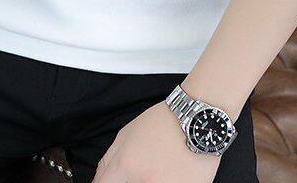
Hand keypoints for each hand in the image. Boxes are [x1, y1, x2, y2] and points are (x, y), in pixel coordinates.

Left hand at [91, 101, 220, 182]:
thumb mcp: (126, 134)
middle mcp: (144, 181)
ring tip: (162, 168)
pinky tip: (173, 172)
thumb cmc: (163, 123)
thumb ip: (108, 161)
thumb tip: (98, 181)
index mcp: (126, 165)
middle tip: (144, 168)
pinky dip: (169, 181)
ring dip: (152, 180)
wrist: (198, 120)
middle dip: (132, 181)